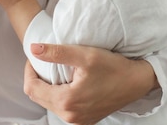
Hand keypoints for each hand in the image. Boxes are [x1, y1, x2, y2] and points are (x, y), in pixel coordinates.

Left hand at [24, 44, 157, 124]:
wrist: (137, 81)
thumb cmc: (113, 67)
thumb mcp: (84, 55)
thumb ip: (56, 52)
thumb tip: (33, 49)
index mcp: (67, 102)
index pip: (32, 88)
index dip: (29, 71)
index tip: (34, 57)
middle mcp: (70, 116)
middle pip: (38, 98)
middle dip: (35, 79)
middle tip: (41, 61)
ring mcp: (78, 121)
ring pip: (49, 104)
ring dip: (46, 87)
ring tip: (52, 69)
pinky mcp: (85, 119)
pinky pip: (62, 108)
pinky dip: (58, 95)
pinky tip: (65, 81)